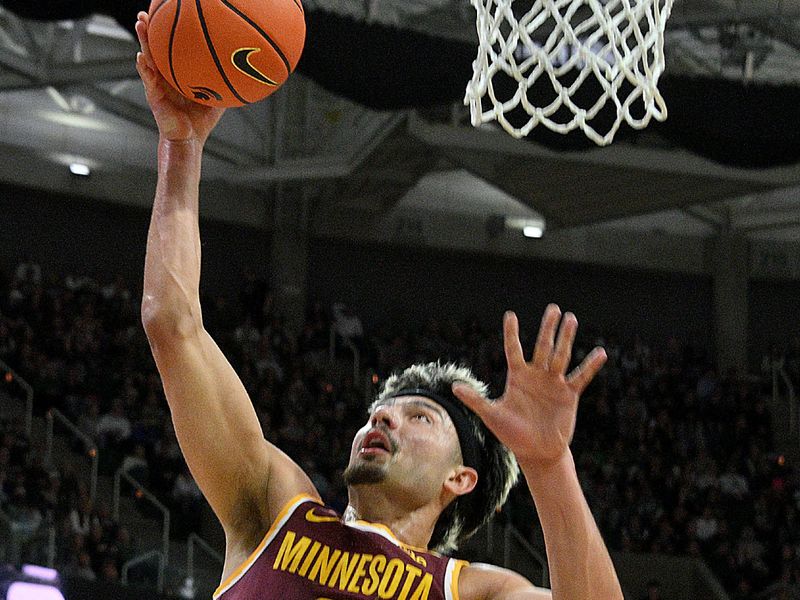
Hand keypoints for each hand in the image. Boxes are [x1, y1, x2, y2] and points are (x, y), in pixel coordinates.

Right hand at [134, 12, 223, 143]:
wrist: (191, 139)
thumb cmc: (201, 120)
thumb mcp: (217, 99)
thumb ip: (225, 85)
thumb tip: (245, 73)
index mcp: (177, 74)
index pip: (170, 49)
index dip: (166, 33)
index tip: (165, 15)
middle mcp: (165, 76)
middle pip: (155, 47)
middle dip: (150, 29)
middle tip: (146, 12)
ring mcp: (157, 84)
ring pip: (148, 57)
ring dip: (143, 40)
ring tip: (141, 24)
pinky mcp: (154, 96)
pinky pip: (148, 79)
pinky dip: (144, 68)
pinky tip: (141, 57)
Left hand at [453, 305, 605, 468]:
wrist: (536, 452)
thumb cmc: (512, 434)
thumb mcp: (492, 415)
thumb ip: (475, 400)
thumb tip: (453, 387)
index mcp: (518, 377)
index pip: (514, 349)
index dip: (512, 333)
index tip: (510, 315)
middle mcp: (536, 375)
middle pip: (542, 346)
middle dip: (547, 328)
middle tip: (553, 308)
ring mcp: (553, 383)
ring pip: (560, 356)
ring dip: (566, 338)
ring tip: (571, 319)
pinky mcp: (568, 395)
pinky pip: (580, 377)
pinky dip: (590, 366)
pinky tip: (600, 353)